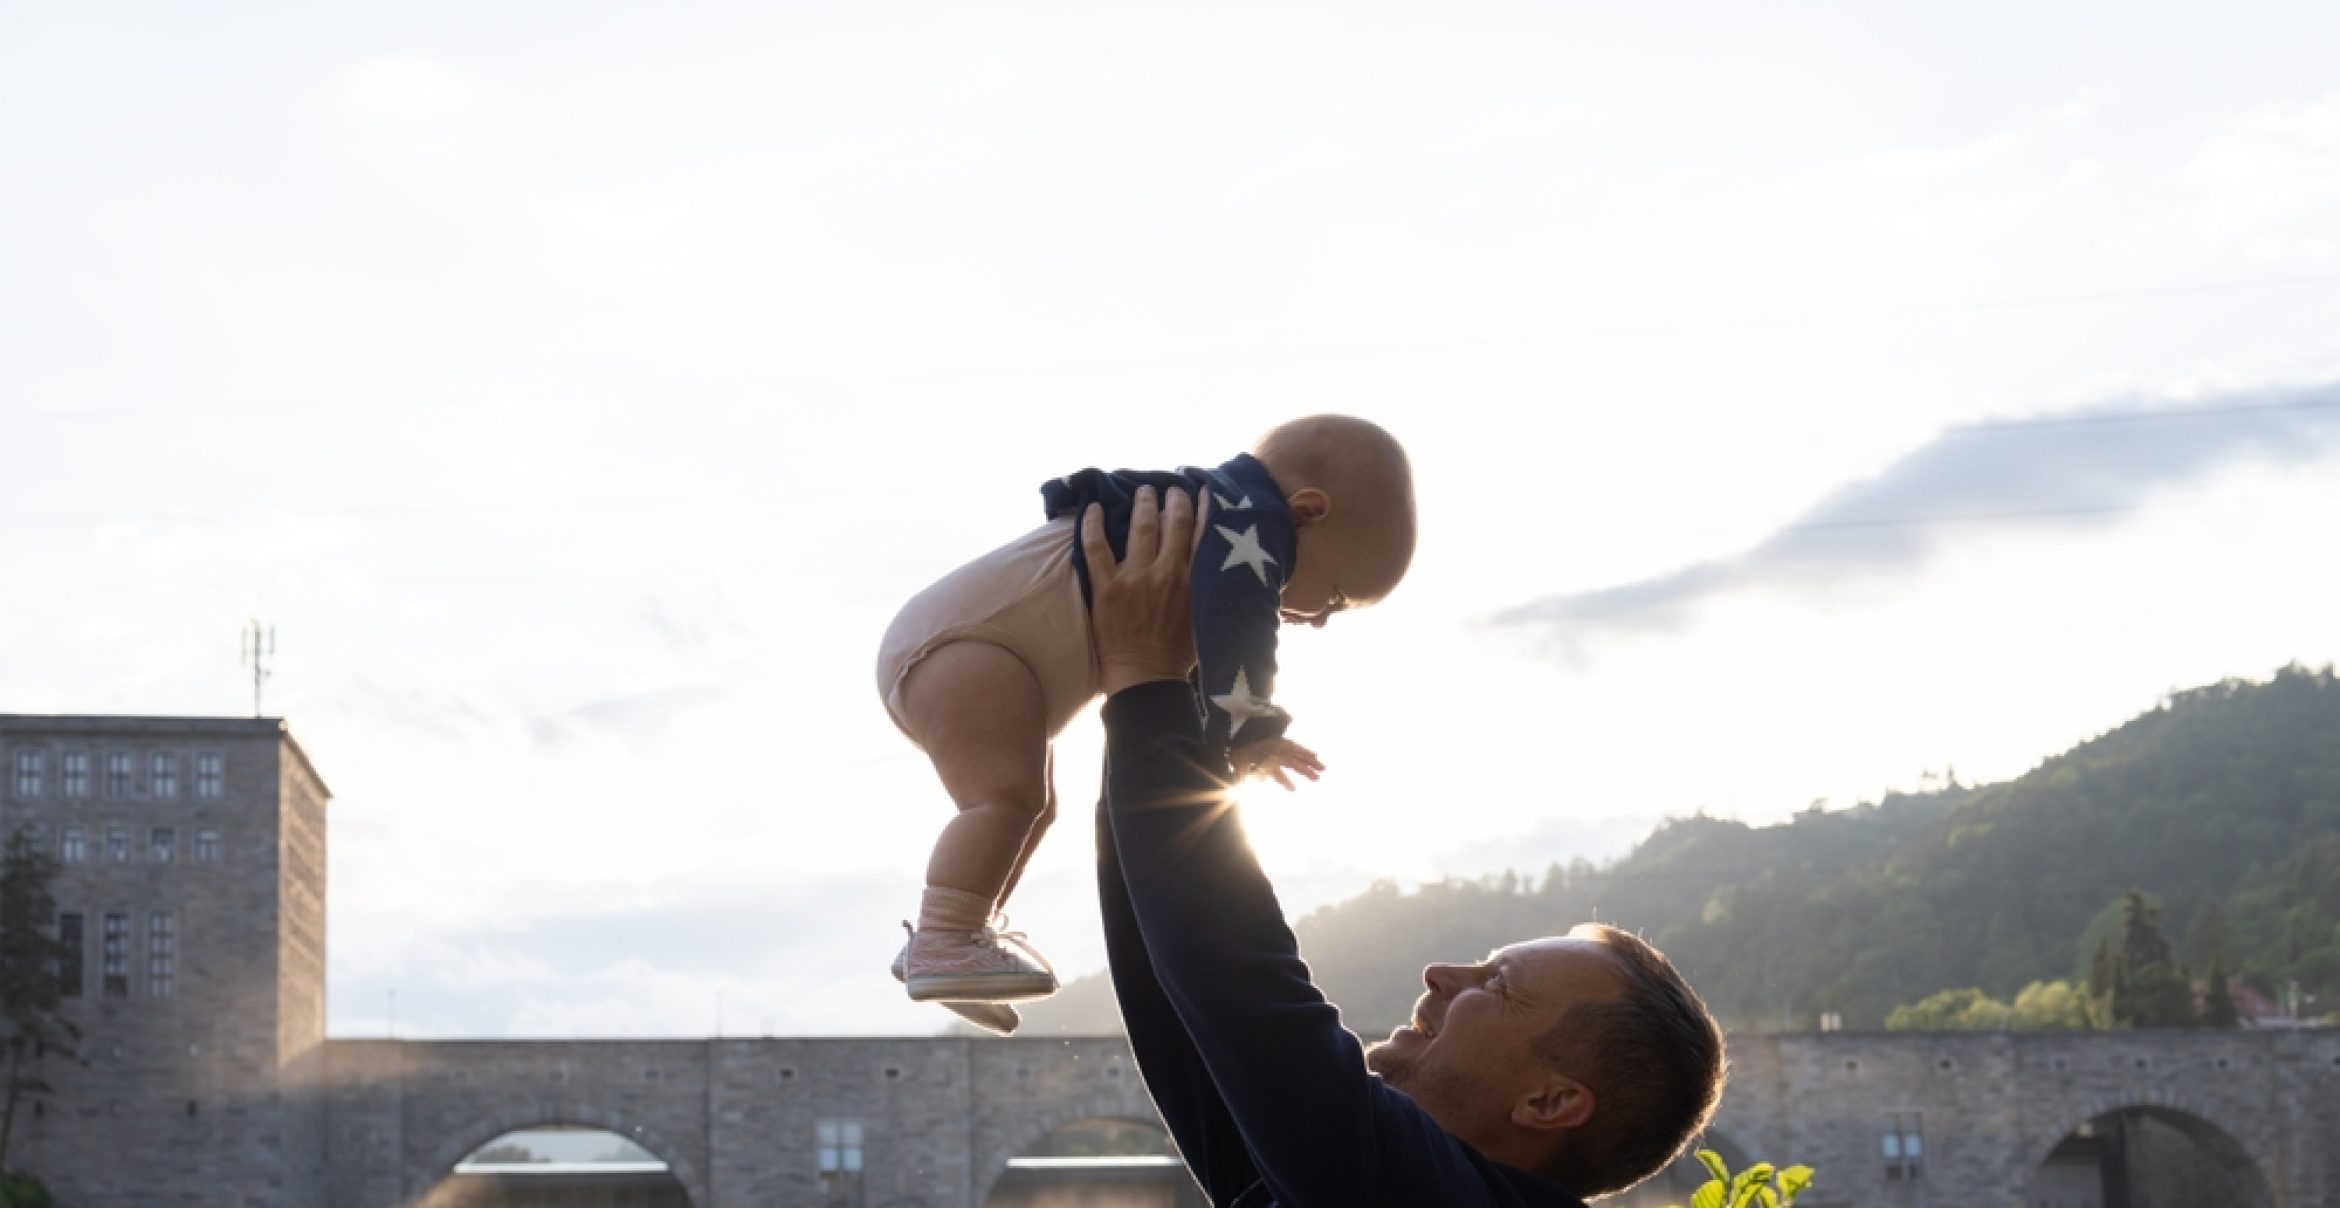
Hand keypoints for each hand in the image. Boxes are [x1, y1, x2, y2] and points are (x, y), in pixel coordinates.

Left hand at [1086, 484, 1211, 694]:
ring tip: (1143, 491)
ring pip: (1140, 527)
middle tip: (1171, 488)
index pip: (1201, 533)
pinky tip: (1094, 508)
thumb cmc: (1179, 658)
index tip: (1199, 492)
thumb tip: (1219, 573)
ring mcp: (1134, 578)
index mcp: (1193, 581)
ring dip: (1143, 504)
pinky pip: (1096, 547)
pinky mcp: (1106, 588)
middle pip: (1172, 523)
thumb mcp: (1205, 619)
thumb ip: (1208, 591)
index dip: (1201, 508)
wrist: (1146, 680)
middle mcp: (1166, 573)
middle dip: (1173, 500)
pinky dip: (1093, 524)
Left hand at [1231, 736, 1323, 790]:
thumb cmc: (1238, 748)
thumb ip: (1242, 772)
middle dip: (1303, 769)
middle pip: (1289, 759)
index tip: (1293, 789)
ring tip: (1322, 768)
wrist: (1238, 728)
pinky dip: (1305, 751)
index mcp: (1260, 755)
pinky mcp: (1279, 741)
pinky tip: (1314, 755)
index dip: (1283, 779)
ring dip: (1309, 760)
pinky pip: (1294, 746)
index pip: (1273, 768)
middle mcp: (1271, 749)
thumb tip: (1249, 782)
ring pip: (1295, 751)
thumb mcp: (1236, 760)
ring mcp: (1277, 743)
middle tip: (1317, 778)